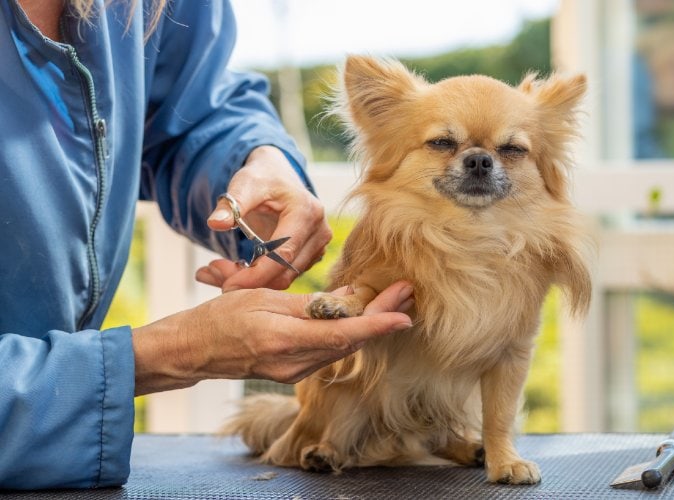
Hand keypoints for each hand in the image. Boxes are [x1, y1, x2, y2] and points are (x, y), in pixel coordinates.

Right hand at [132, 281, 413, 394]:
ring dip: (368, 325)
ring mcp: (292, 372)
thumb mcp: (264, 298)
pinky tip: (358, 314)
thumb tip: (349, 296)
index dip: (376, 325)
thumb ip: (308, 303)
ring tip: (393, 300)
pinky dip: (346, 333)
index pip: (341, 334)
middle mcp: (292, 363)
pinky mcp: (291, 373)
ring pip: (341, 348)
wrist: (192, 351)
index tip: (403, 317)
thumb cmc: (220, 317)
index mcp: (282, 340)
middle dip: (382, 318)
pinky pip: (327, 352)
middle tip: (407, 294)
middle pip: (349, 342)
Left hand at [196, 145, 331, 290]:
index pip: (282, 255)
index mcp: (306, 213)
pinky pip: (282, 276)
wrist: (277, 176)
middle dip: (246, 280)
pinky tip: (231, 270)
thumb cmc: (262, 178)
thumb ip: (231, 203)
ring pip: (282, 279)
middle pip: (283, 273)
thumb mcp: (245, 184)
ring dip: (248, 282)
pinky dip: (256, 279)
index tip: (225, 284)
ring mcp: (317, 248)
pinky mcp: (309, 257)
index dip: (254, 276)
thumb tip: (216, 223)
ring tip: (215, 270)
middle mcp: (319, 233)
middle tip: (210, 273)